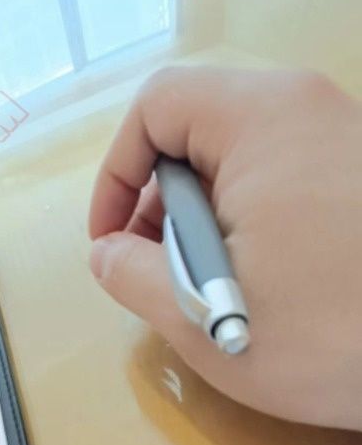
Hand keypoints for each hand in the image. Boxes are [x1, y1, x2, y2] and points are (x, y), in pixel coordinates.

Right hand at [89, 67, 361, 430]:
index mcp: (263, 120)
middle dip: (159, 203)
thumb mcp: (198, 317)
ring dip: (204, 219)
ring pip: (240, 160)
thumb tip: (106, 254)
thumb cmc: (324, 337)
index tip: (111, 241)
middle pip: (198, 131)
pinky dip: (251, 223)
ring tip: (210, 288)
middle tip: (154, 272)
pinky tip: (260, 284)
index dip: (116, 173)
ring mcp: (345, 141)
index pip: (157, 107)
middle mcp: (308, 111)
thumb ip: (129, 275)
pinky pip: (283, 180)